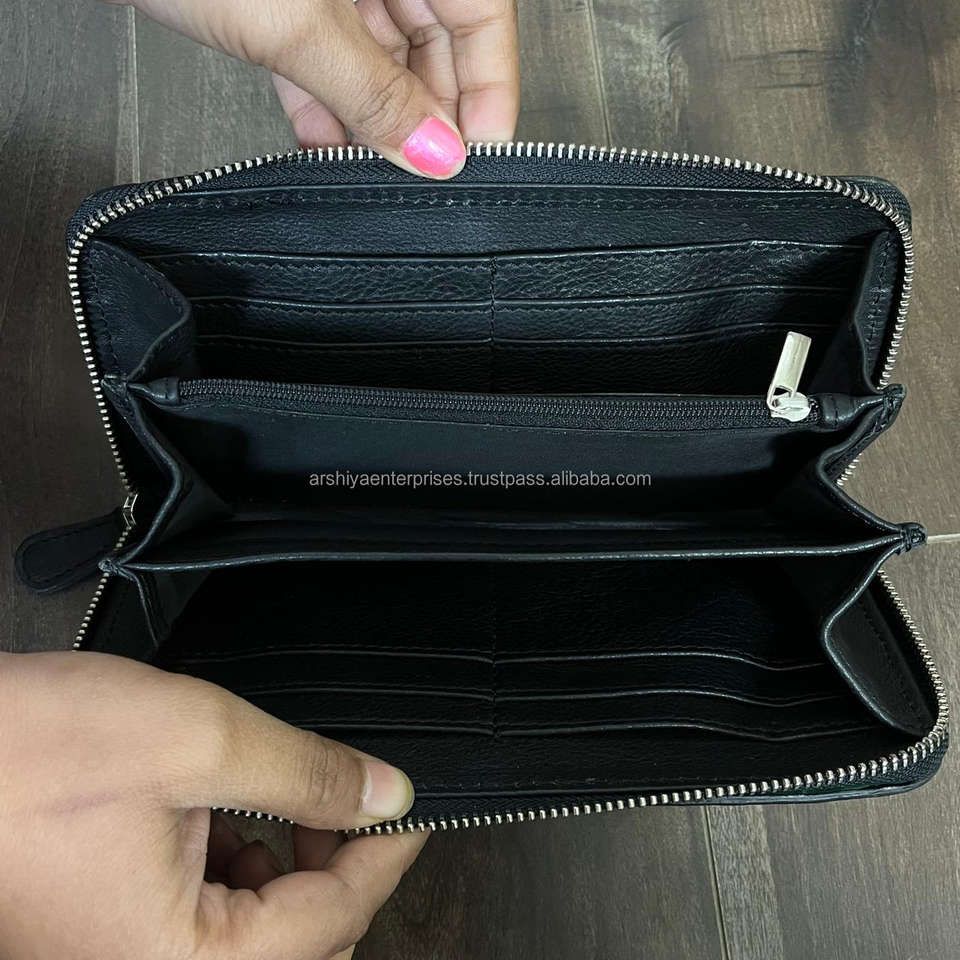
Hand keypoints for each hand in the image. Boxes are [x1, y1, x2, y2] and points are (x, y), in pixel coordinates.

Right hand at [0, 651, 426, 958]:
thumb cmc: (33, 748)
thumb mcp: (197, 742)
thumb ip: (306, 773)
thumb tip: (386, 795)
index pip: (331, 922)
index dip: (386, 855)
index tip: (415, 809)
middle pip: (299, 949)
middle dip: (338, 874)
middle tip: (356, 805)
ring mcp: (122, 957)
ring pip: (254, 943)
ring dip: (289, 879)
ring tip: (293, 811)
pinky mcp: (104, 933)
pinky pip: (202, 929)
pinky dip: (237, 881)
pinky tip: (234, 828)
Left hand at [109, 0, 519, 178]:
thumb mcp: (295, 23)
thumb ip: (371, 92)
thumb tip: (434, 151)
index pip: (482, 14)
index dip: (489, 89)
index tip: (478, 156)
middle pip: (434, 36)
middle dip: (426, 111)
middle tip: (420, 173)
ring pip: (378, 51)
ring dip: (374, 116)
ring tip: (370, 169)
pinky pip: (325, 52)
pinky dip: (326, 99)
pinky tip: (324, 143)